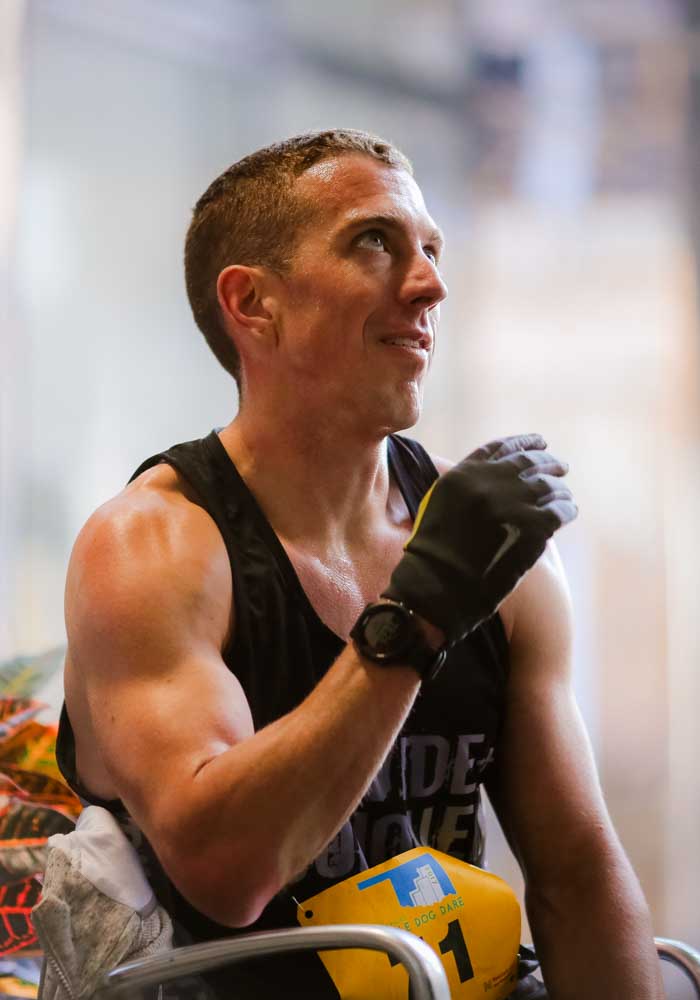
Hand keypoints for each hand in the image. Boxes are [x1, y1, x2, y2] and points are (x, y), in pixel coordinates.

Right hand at [383, 434, 576, 643]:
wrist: (438, 586)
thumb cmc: (435, 556)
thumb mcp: (439, 507)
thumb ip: (465, 488)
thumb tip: (495, 480)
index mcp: (463, 474)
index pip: (500, 448)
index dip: (523, 443)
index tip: (539, 442)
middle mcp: (488, 482)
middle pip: (528, 462)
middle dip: (548, 462)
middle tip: (561, 465)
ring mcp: (511, 502)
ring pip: (547, 485)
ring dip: (559, 488)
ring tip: (565, 494)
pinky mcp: (531, 526)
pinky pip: (559, 510)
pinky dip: (567, 509)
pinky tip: (569, 511)